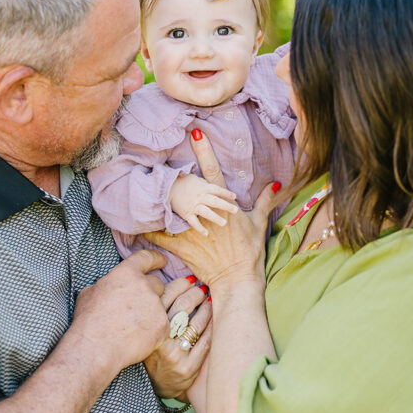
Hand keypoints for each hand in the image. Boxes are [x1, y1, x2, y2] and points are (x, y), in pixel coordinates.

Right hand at [68, 250, 168, 377]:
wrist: (96, 348)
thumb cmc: (88, 322)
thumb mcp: (89, 293)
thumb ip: (107, 283)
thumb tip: (111, 284)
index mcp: (126, 274)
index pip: (146, 258)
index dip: (156, 258)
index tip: (162, 261)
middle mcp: (144, 286)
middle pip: (156, 283)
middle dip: (149, 292)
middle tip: (137, 306)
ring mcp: (156, 306)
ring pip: (160, 304)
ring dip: (150, 311)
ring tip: (134, 325)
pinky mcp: (163, 325)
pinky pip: (162, 323)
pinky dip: (153, 329)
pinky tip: (139, 336)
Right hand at [144, 276, 211, 400]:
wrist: (159, 385)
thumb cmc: (154, 350)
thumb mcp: (149, 330)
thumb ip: (157, 309)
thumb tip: (178, 280)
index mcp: (147, 328)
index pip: (164, 298)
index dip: (179, 285)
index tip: (189, 278)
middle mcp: (159, 342)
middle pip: (182, 308)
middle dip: (195, 294)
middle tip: (202, 288)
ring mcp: (174, 356)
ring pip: (196, 324)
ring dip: (207, 308)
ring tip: (211, 299)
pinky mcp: (188, 368)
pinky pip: (205, 341)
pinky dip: (212, 326)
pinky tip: (216, 317)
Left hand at [148, 133, 280, 289]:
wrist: (237, 278)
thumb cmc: (249, 251)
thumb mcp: (258, 223)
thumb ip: (265, 202)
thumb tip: (276, 184)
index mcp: (222, 205)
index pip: (213, 173)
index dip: (204, 152)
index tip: (196, 133)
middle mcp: (203, 213)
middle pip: (186, 187)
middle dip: (175, 171)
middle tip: (161, 155)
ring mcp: (190, 229)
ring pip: (168, 210)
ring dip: (156, 200)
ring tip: (140, 188)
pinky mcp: (180, 246)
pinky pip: (158, 235)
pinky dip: (148, 228)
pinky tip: (136, 222)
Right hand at [169, 173, 237, 234]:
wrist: (166, 188)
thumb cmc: (182, 182)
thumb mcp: (195, 179)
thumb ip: (205, 183)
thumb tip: (214, 187)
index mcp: (202, 187)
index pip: (216, 189)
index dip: (225, 193)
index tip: (234, 196)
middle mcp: (199, 196)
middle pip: (214, 201)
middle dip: (225, 205)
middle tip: (235, 210)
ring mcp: (193, 205)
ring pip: (205, 212)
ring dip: (215, 217)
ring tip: (224, 223)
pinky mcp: (186, 213)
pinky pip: (193, 222)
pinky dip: (199, 228)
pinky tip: (206, 234)